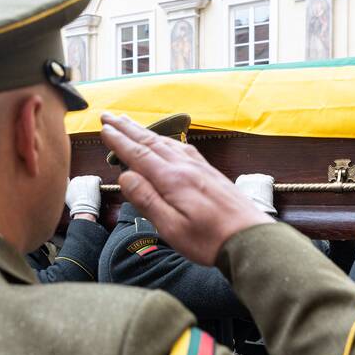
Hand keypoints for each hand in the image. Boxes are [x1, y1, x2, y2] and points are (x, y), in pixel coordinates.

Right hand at [66, 175, 101, 218]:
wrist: (83, 209)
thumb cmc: (75, 205)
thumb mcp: (68, 196)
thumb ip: (68, 187)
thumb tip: (68, 179)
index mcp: (73, 181)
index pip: (80, 181)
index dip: (84, 187)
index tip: (86, 193)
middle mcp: (79, 178)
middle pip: (86, 179)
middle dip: (89, 185)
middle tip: (91, 194)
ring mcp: (87, 179)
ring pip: (92, 179)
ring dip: (94, 184)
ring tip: (94, 193)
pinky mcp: (94, 180)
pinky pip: (98, 180)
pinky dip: (99, 184)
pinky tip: (98, 190)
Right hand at [99, 113, 272, 264]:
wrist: (250, 238)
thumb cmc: (209, 239)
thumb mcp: (171, 226)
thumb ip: (146, 200)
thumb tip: (125, 177)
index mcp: (172, 179)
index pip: (138, 154)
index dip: (118, 141)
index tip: (103, 129)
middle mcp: (185, 166)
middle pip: (150, 141)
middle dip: (126, 128)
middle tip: (108, 116)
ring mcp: (199, 167)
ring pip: (166, 142)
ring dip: (144, 131)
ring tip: (129, 123)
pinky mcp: (209, 172)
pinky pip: (182, 147)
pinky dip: (166, 139)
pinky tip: (165, 140)